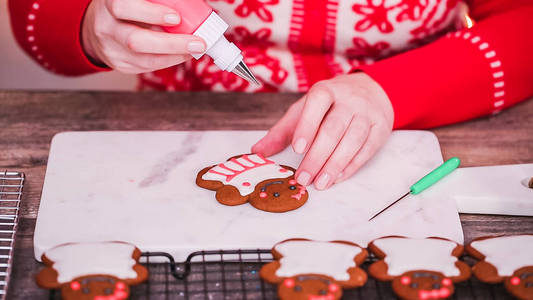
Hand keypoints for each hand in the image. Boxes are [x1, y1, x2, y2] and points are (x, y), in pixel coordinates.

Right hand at [81, 0, 205, 72]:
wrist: (99, 25)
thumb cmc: (126, 8)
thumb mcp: (134, 0)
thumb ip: (157, 2)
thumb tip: (190, 4)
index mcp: (108, 3)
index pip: (123, 7)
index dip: (150, 13)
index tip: (176, 17)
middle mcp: (105, 27)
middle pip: (135, 40)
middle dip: (171, 43)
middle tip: (197, 42)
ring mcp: (110, 49)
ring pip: (143, 59)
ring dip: (174, 55)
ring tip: (194, 49)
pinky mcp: (119, 64)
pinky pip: (146, 67)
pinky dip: (168, 60)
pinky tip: (182, 54)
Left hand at [252, 73, 393, 189]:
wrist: (371, 91)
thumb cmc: (330, 104)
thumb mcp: (305, 109)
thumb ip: (282, 130)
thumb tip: (257, 151)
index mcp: (326, 91)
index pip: (317, 104)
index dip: (307, 126)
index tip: (297, 148)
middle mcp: (349, 100)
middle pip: (333, 129)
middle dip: (317, 156)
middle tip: (303, 177)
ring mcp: (367, 114)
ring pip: (352, 140)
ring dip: (335, 165)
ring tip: (320, 183)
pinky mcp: (380, 129)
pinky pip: (366, 150)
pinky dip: (351, 166)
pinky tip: (337, 178)